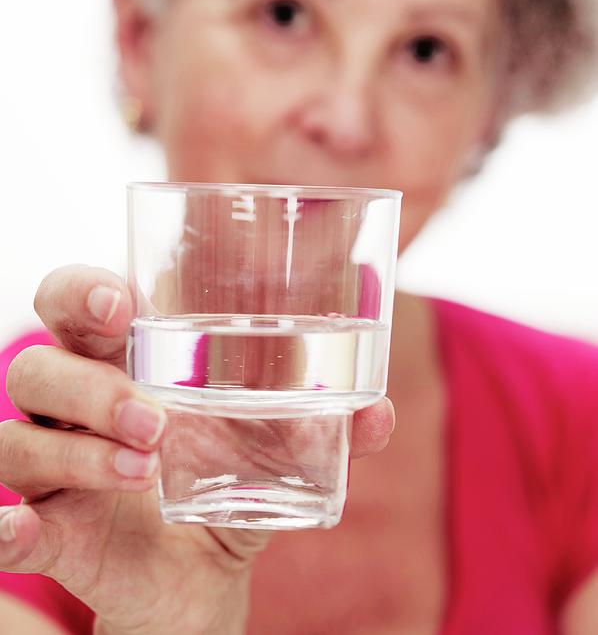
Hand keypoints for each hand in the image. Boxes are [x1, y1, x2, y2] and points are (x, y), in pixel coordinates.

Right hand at [0, 265, 394, 634]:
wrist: (202, 573)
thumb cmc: (226, 480)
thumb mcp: (275, 450)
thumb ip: (325, 427)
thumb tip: (380, 414)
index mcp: (121, 362)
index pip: (71, 302)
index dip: (81, 291)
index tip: (123, 304)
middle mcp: (74, 406)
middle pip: (39, 366)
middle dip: (87, 385)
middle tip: (153, 417)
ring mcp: (55, 467)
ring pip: (19, 437)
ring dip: (76, 453)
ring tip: (144, 470)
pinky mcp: (51, 531)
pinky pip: (5, 521)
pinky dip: (6, 526)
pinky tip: (24, 530)